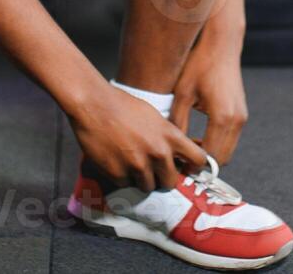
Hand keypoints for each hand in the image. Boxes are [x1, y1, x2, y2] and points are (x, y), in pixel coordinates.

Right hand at [69, 84, 207, 192]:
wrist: (94, 105)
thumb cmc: (123, 106)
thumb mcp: (155, 117)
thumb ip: (168, 137)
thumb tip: (178, 154)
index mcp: (170, 136)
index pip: (198, 160)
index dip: (195, 167)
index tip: (189, 169)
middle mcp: (158, 153)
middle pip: (171, 182)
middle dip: (163, 178)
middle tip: (153, 171)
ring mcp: (138, 165)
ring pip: (148, 187)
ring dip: (141, 179)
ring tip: (130, 162)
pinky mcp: (119, 174)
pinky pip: (126, 185)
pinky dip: (122, 177)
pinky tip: (116, 160)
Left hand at [171, 25, 247, 163]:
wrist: (221, 44)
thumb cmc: (200, 64)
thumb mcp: (182, 94)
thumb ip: (178, 123)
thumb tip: (172, 147)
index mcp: (222, 117)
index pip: (210, 156)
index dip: (194, 167)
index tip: (178, 167)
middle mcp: (237, 120)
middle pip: (222, 159)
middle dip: (203, 165)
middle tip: (183, 162)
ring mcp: (242, 117)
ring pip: (228, 151)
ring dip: (211, 155)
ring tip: (189, 149)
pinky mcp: (241, 113)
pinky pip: (231, 139)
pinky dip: (218, 145)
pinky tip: (200, 137)